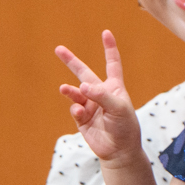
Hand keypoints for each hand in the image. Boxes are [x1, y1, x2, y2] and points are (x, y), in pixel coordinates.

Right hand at [54, 32, 141, 165]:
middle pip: (84, 73)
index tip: (106, 33)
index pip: (112, 64)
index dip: (109, 49)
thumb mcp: (118, 108)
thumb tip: (81, 87)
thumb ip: (101, 95)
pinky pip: (74, 109)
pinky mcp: (82, 119)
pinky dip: (75, 109)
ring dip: (70, 91)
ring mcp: (89, 106)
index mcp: (114, 87)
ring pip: (75, 93)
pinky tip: (79, 112)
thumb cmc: (125, 127)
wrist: (119, 151)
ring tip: (64, 89)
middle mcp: (100, 94)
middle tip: (58, 49)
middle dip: (71, 61)